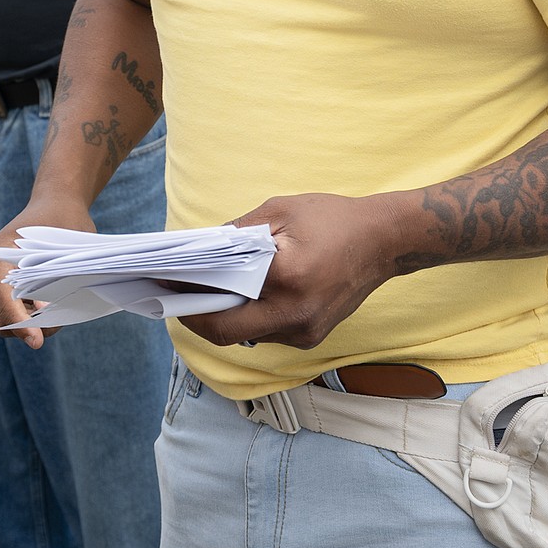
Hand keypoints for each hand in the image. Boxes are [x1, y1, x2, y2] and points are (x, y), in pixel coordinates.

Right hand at [0, 198, 97, 348]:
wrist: (55, 204)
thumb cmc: (64, 222)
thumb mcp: (67, 247)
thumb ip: (54, 278)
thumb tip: (43, 313)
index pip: (1, 296)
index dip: (19, 322)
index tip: (37, 340)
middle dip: (26, 327)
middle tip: (57, 324)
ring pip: (3, 317)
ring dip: (28, 323)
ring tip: (56, 309)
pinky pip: (8, 311)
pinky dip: (27, 316)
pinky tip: (48, 304)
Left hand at [179, 192, 396, 350]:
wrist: (384, 241)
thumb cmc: (333, 218)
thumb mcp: (280, 211)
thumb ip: (236, 233)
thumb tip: (201, 249)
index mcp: (286, 279)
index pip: (221, 304)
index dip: (187, 298)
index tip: (162, 283)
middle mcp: (295, 315)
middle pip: (225, 333)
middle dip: (195, 316)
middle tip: (174, 294)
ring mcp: (305, 332)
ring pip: (246, 335)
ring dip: (222, 316)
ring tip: (203, 289)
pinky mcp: (312, 336)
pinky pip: (267, 332)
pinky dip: (248, 315)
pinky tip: (240, 293)